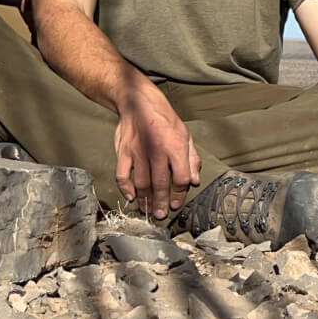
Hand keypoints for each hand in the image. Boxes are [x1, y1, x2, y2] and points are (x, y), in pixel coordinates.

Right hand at [113, 79, 200, 219]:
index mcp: (176, 146)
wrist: (139, 103)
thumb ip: (192, 158)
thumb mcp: (185, 135)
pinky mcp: (123, 151)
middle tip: (161, 215)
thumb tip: (195, 181)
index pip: (181, 177)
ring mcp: (138, 152)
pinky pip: (122, 174)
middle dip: (162, 203)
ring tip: (148, 210)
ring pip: (142, 183)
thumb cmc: (165, 120)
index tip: (177, 204)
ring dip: (145, 200)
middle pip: (161, 184)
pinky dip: (126, 188)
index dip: (180, 194)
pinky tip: (131, 197)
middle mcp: (158, 150)